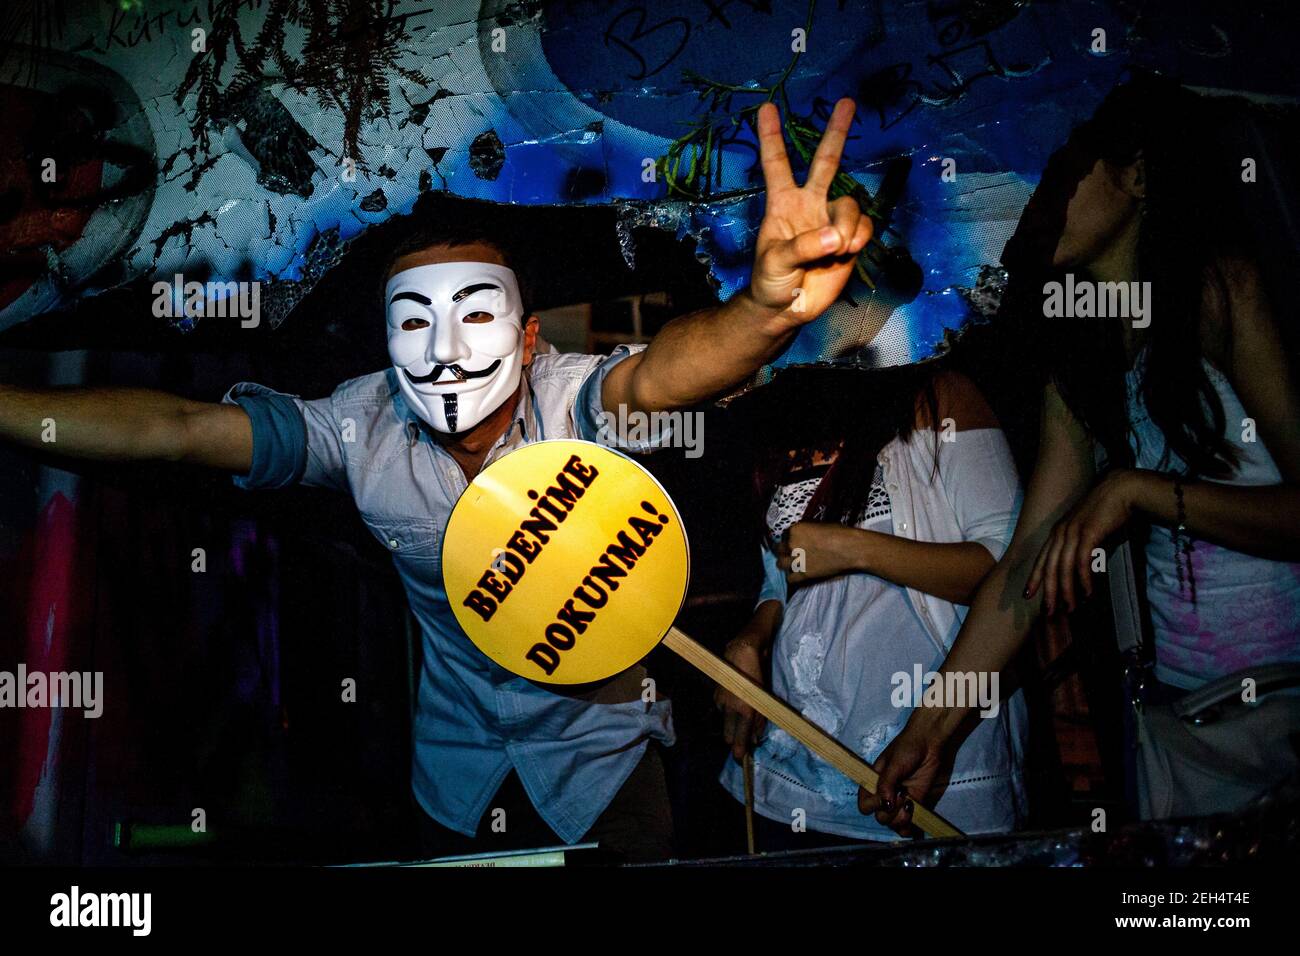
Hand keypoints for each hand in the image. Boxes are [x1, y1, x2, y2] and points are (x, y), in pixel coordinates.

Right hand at [715, 636, 767, 761]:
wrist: (743, 651)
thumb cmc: (759, 673)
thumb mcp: (764, 697)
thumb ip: (760, 719)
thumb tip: (756, 738)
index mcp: (744, 710)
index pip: (740, 738)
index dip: (739, 751)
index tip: (740, 761)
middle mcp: (730, 708)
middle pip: (727, 735)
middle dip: (733, 740)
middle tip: (741, 742)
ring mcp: (720, 701)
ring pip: (724, 722)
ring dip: (731, 724)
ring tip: (740, 719)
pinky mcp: (715, 694)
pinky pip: (721, 710)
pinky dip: (727, 712)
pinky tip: (734, 704)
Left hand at [747, 98, 870, 326]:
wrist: (787, 309)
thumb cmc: (770, 281)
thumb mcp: (776, 263)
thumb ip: (804, 247)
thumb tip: (836, 236)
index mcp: (782, 204)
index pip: (777, 164)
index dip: (771, 137)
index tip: (766, 107)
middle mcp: (809, 204)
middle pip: (825, 161)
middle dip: (836, 132)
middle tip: (846, 101)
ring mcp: (831, 219)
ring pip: (850, 204)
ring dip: (846, 227)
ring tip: (835, 250)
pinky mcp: (850, 238)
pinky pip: (865, 226)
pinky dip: (858, 238)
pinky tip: (846, 252)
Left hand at [774, 521, 865, 584]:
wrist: (850, 548)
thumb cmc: (839, 533)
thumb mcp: (819, 525)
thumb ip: (806, 531)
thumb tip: (803, 535)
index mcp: (794, 530)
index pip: (783, 535)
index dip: (789, 540)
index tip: (794, 542)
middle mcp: (791, 545)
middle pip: (779, 550)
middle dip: (784, 551)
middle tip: (793, 553)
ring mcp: (796, 560)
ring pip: (780, 564)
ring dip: (786, 564)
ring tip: (794, 564)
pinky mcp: (803, 574)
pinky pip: (790, 579)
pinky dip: (793, 577)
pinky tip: (799, 575)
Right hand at [857, 715, 946, 836]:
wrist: (928, 743)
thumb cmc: (906, 748)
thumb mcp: (893, 764)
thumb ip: (886, 784)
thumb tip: (885, 804)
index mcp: (873, 783)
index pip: (864, 806)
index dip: (873, 806)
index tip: (884, 797)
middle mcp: (884, 795)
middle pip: (880, 817)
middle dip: (890, 813)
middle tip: (902, 796)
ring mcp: (899, 801)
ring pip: (893, 823)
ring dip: (901, 819)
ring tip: (909, 803)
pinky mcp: (915, 803)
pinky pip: (908, 823)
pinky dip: (909, 827)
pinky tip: (913, 819)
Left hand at [1024, 469, 1141, 615]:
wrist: (1121, 490)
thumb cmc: (1107, 514)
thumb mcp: (1089, 533)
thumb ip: (1083, 551)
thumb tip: (1084, 573)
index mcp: (1058, 532)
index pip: (1042, 559)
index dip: (1035, 578)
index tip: (1027, 595)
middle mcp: (1061, 532)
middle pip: (1050, 567)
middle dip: (1048, 591)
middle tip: (1049, 611)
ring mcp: (1073, 531)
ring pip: (1065, 567)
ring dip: (1067, 590)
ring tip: (1070, 607)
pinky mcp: (1088, 532)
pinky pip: (1082, 561)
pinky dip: (1084, 578)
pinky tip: (1088, 592)